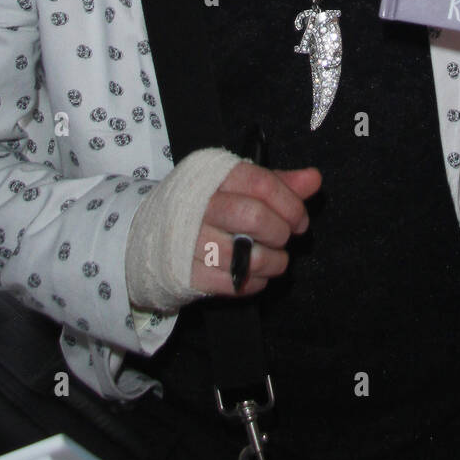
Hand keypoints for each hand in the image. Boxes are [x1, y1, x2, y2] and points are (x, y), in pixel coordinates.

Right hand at [189, 163, 321, 297]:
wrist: (146, 235)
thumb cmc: (202, 206)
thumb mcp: (235, 185)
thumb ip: (276, 182)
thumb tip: (314, 179)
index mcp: (211, 175)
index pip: (262, 183)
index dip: (291, 204)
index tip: (300, 220)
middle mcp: (198, 205)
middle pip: (255, 217)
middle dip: (281, 232)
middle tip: (284, 238)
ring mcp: (188, 241)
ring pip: (247, 256)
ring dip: (273, 262)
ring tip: (275, 260)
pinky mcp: (186, 273)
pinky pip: (233, 284)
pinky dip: (254, 282)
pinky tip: (255, 274)